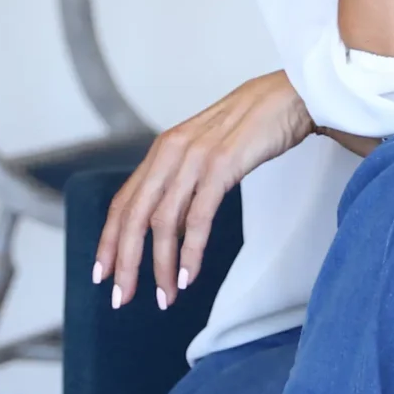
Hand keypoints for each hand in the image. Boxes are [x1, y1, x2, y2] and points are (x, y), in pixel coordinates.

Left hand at [96, 72, 311, 310]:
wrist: (291, 96)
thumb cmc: (255, 125)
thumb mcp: (208, 151)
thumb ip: (186, 181)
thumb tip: (174, 225)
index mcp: (163, 149)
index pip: (124, 202)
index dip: (109, 241)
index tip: (102, 273)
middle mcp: (171, 152)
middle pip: (134, 217)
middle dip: (125, 262)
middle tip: (121, 297)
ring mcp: (194, 159)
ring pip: (163, 222)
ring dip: (160, 266)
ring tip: (165, 297)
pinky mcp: (221, 166)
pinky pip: (198, 218)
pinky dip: (190, 252)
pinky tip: (187, 276)